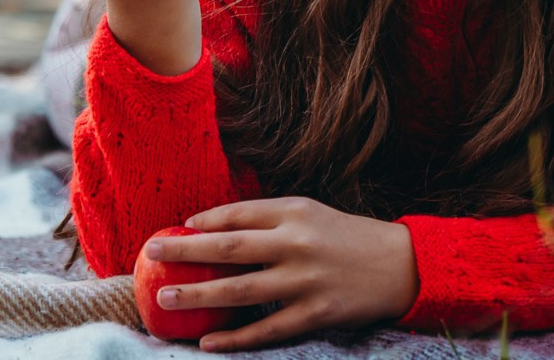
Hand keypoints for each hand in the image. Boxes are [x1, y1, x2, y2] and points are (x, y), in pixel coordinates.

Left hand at [144, 197, 418, 350]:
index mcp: (295, 211)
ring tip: (164, 299)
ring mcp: (306, 280)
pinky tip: (207, 341)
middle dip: (186, 251)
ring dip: (198, 294)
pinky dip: (235, 337)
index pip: (239, 212)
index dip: (205, 219)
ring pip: (241, 289)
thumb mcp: (311, 214)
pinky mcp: (317, 314)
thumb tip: (213, 226)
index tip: (178, 228)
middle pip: (230, 246)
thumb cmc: (346, 238)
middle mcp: (297, 242)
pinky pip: (267, 329)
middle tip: (152, 253)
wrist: (401, 266)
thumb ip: (269, 218)